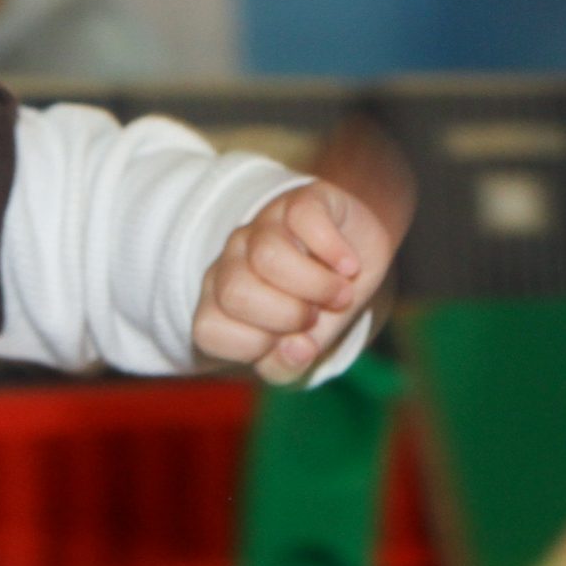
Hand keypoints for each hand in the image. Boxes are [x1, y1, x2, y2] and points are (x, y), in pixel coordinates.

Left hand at [195, 125, 408, 385]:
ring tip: (339, 294)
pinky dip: (335, 251)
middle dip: (285, 316)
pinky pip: (305, 220)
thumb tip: (297, 348)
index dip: (253, 346)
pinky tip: (348, 265)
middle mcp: (233, 258)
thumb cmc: (318, 306)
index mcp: (220, 299)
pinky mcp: (300, 200)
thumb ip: (287, 365)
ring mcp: (264, 224)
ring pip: (268, 256)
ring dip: (317, 287)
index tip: (286, 341)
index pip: (207, 329)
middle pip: (235, 291)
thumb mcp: (304, 349)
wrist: (358, 255)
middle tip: (314, 316)